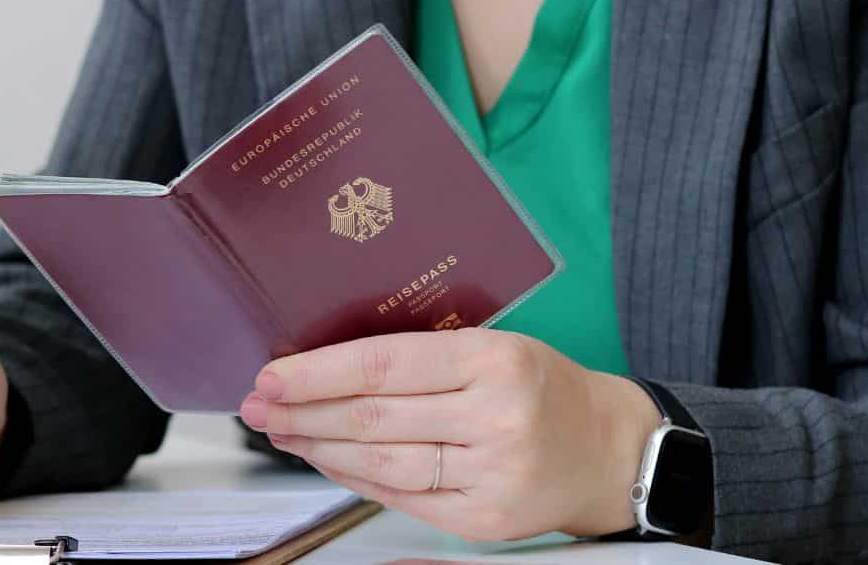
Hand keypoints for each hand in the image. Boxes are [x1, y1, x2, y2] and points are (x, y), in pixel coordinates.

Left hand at [238, 328, 659, 541]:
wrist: (610, 450)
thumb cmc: (539, 387)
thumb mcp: (493, 346)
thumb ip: (420, 355)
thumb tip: (325, 365)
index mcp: (495, 359)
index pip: (383, 364)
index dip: (317, 373)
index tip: (271, 375)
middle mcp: (496, 418)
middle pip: (373, 417)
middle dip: (302, 412)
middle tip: (257, 406)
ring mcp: (492, 475)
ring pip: (380, 462)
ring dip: (318, 447)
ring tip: (281, 431)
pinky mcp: (485, 520)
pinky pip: (400, 497)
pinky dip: (354, 477)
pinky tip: (325, 459)